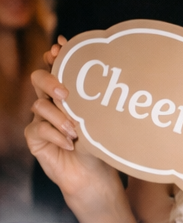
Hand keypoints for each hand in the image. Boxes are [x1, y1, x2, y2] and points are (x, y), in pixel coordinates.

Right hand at [26, 47, 127, 221]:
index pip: (56, 68)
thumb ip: (95, 101)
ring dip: (59, 118)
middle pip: (38, 78)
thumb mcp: (100, 121)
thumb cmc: (99, 146)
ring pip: (39, 105)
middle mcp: (51, 103)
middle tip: (65, 94)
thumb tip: (108, 76)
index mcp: (66, 95)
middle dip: (50, 81)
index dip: (55, 56)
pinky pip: (38, 128)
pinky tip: (70, 144)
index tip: (60, 47)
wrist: (93, 175)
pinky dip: (56, 135)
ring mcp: (40, 119)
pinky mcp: (34, 138)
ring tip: (76, 133)